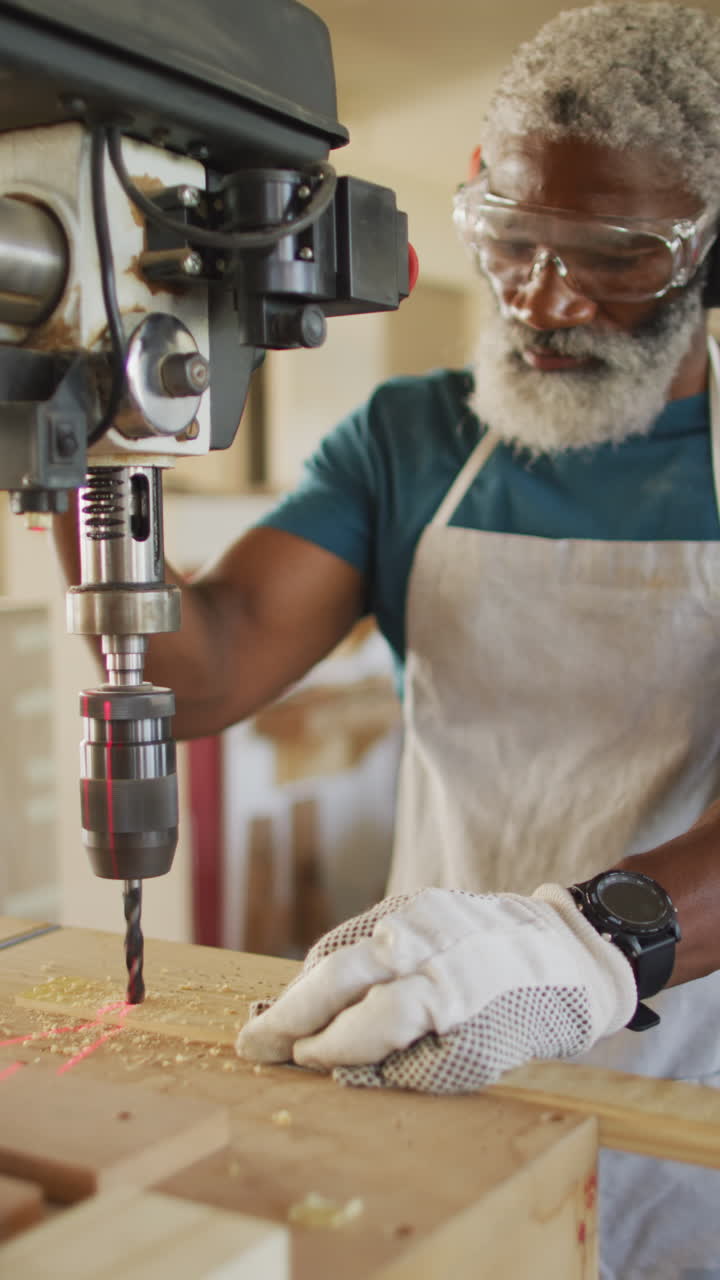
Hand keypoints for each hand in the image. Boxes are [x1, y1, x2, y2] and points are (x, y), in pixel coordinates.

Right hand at [236, 885, 636, 1093]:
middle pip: (336, 976)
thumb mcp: (477, 1061)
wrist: (569, 950)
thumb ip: (404, 1064)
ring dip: (303, 987)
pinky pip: (358, 932)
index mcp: (448, 992)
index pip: (364, 1024)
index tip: (299, 1062)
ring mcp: (418, 914)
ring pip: (340, 950)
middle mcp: (427, 944)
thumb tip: (337, 1065)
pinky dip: (331, 962)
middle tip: (251, 1043)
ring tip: (275, 1021)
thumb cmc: (527, 1017)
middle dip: (288, 1014)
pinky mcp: (416, 899)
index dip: (324, 1048)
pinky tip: (315, 986)